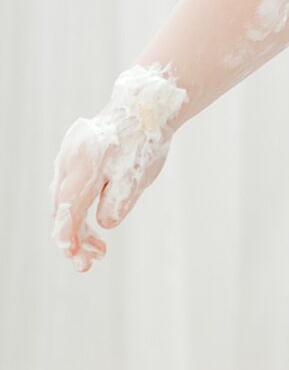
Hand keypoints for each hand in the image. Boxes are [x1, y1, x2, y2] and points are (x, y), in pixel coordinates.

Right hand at [51, 110, 171, 271]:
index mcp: (83, 166)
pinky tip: (91, 224)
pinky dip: (78, 208)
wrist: (145, 107)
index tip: (77, 258)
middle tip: (93, 261)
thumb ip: (117, 202)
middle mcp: (68, 160)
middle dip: (74, 238)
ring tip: (99, 248)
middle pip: (62, 207)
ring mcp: (68, 156)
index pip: (69, 209)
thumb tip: (103, 225)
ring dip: (77, 226)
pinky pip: (68, 188)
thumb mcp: (136, 176)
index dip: (70, 236)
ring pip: (63, 199)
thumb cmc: (143, 142)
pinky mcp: (74, 156)